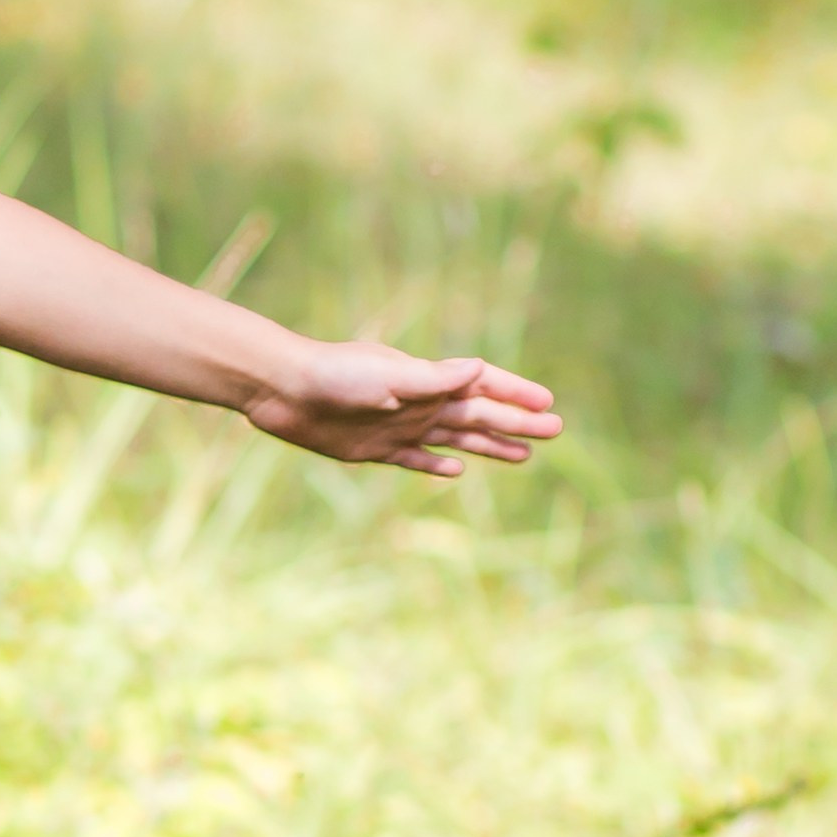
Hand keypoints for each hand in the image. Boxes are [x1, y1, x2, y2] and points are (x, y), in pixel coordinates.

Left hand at [246, 342, 561, 477]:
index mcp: (428, 380)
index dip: (516, 393)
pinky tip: (456, 468)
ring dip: (489, 444)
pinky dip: (436, 463)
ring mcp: (399, 427)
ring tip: (523, 455)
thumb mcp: (388, 375)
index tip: (549, 403)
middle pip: (479, 414)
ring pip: (456, 438)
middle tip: (554, 430)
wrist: (282, 390)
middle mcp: (419, 402)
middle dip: (516, 422)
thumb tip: (477, 368)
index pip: (484, 385)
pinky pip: (415, 459)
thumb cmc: (334, 375)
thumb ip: (433, 378)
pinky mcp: (374, 449)